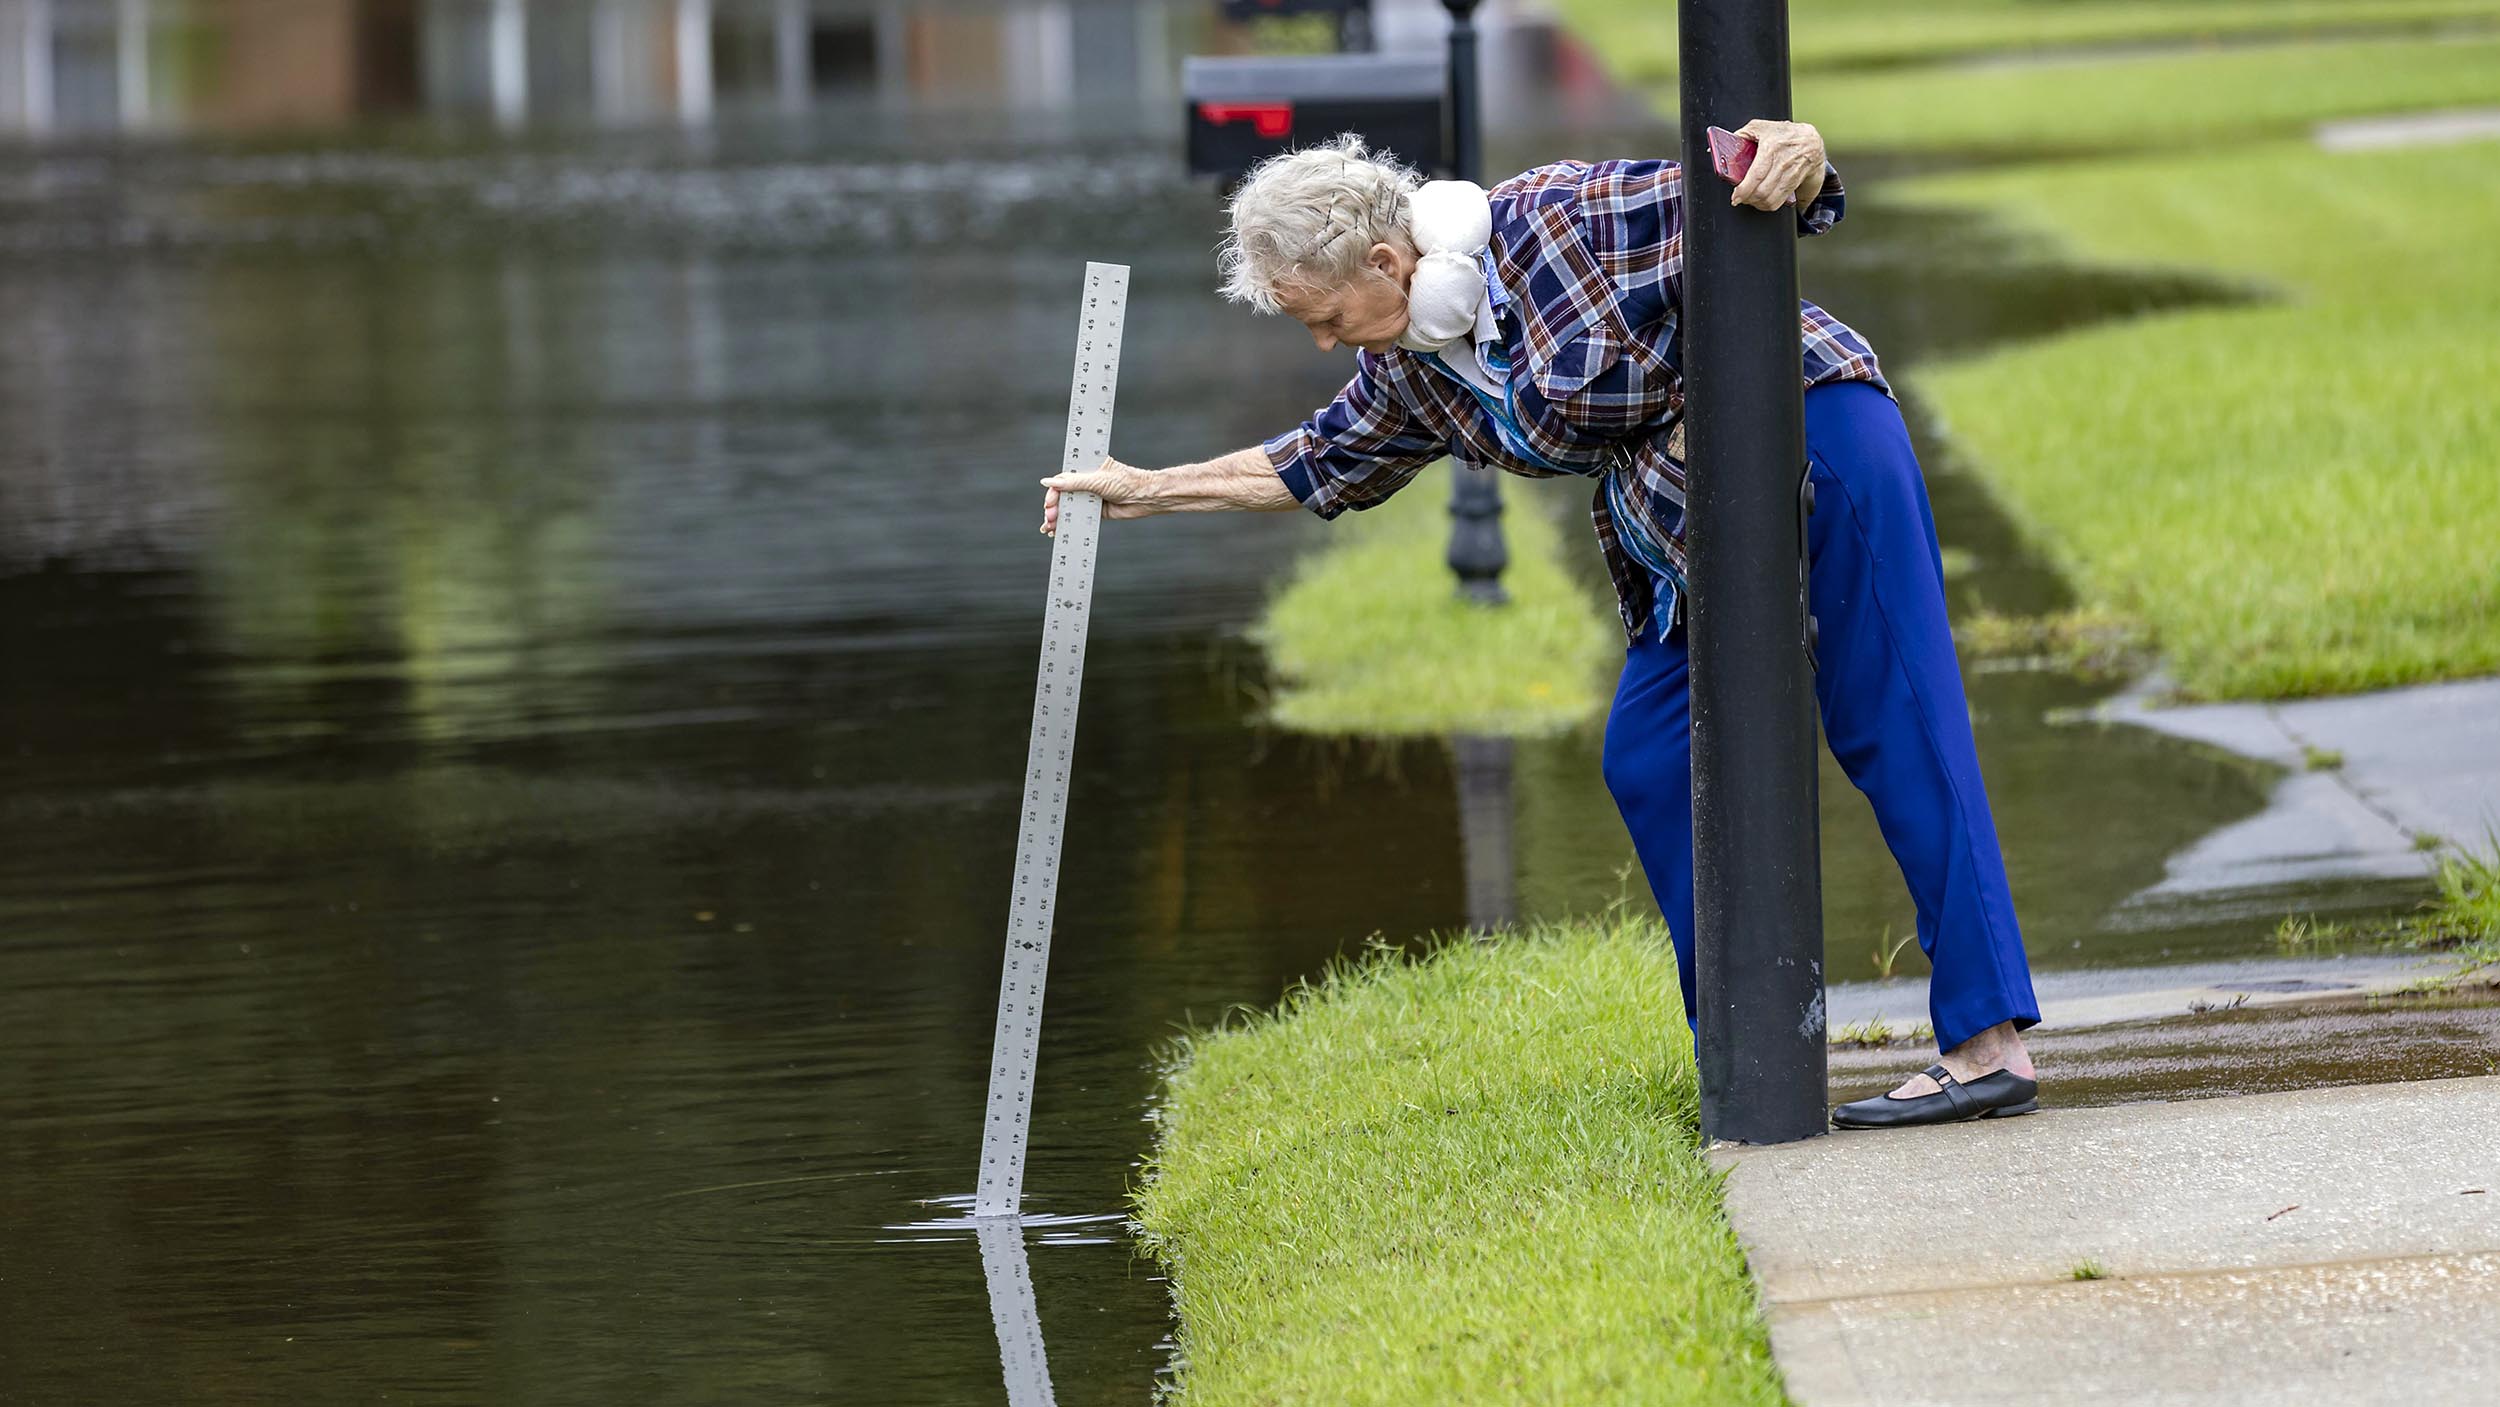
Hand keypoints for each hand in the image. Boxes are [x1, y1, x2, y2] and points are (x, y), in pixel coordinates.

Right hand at [1039, 457, 1156, 534]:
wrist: (1145, 498)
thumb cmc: (1126, 482)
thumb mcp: (1097, 480)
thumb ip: (1073, 482)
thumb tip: (1049, 482)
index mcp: (1086, 468)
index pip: (1063, 478)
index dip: (1054, 490)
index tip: (1049, 502)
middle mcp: (1086, 482)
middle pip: (1063, 494)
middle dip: (1053, 507)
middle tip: (1050, 517)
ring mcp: (1090, 497)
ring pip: (1068, 507)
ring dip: (1057, 517)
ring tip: (1050, 527)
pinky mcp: (1095, 511)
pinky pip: (1077, 517)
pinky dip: (1067, 524)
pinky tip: (1057, 531)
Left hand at [1729, 119, 1826, 211]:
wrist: (1811, 141)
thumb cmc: (1784, 134)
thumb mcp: (1761, 127)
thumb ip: (1741, 136)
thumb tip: (1720, 147)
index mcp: (1771, 148)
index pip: (1756, 175)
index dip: (1744, 190)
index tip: (1736, 196)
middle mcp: (1782, 163)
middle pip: (1762, 191)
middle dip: (1748, 199)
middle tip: (1740, 198)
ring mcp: (1790, 175)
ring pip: (1771, 200)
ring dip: (1757, 204)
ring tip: (1750, 199)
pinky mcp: (1794, 184)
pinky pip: (1780, 201)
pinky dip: (1768, 205)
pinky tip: (1762, 200)